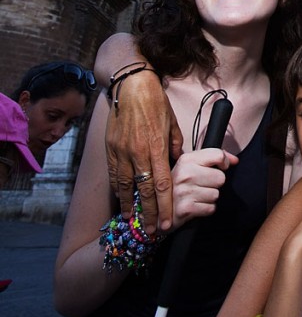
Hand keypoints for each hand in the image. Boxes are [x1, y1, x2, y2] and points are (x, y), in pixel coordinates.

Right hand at [105, 71, 182, 232]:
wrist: (130, 85)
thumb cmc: (155, 102)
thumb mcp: (171, 123)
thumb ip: (174, 145)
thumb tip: (177, 161)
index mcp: (156, 146)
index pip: (163, 182)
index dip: (165, 205)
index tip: (167, 222)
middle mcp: (137, 151)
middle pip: (145, 189)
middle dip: (149, 213)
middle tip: (151, 232)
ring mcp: (121, 150)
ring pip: (125, 185)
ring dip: (130, 206)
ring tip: (133, 222)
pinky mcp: (110, 147)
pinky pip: (113, 173)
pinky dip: (117, 189)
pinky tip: (121, 200)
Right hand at [169, 149, 236, 231]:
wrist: (157, 211)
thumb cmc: (177, 186)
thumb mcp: (190, 166)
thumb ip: (213, 158)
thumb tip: (235, 160)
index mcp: (186, 159)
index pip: (217, 155)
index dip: (224, 163)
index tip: (220, 168)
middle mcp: (184, 173)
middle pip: (220, 177)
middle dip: (214, 184)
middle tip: (201, 186)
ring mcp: (184, 191)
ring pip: (216, 194)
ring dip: (209, 198)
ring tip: (196, 196)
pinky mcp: (186, 208)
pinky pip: (211, 208)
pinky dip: (206, 209)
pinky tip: (195, 206)